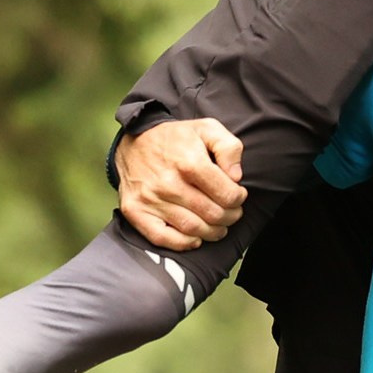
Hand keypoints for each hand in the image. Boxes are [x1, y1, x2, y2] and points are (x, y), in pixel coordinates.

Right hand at [115, 116, 244, 249]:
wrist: (135, 142)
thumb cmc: (176, 139)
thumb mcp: (207, 128)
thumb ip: (229, 147)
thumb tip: (236, 177)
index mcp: (189, 162)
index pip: (227, 195)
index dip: (238, 199)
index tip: (237, 196)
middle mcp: (168, 183)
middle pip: (212, 214)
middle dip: (230, 217)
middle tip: (231, 213)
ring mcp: (150, 199)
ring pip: (193, 229)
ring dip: (212, 232)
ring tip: (218, 225)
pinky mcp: (135, 211)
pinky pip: (163, 238)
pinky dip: (184, 243)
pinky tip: (195, 237)